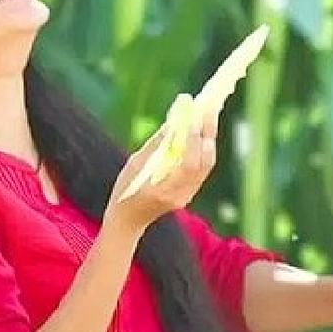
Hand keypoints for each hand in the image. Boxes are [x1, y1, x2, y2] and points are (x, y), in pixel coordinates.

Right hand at [106, 111, 218, 233]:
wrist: (128, 221)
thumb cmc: (124, 192)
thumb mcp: (134, 166)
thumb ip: (155, 147)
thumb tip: (174, 123)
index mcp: (163, 191)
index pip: (188, 165)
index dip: (193, 141)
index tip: (194, 118)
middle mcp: (180, 195)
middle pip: (204, 163)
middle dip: (207, 134)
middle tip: (208, 110)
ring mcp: (187, 196)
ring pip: (207, 165)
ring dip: (208, 139)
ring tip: (208, 116)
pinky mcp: (190, 193)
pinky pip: (202, 168)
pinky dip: (203, 149)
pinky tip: (201, 133)